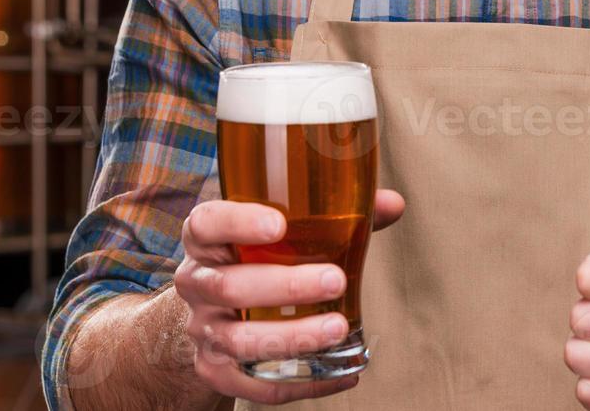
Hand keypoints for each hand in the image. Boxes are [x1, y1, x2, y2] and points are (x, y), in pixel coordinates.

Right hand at [175, 189, 405, 403]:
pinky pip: (251, 385)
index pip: (206, 223)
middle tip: (335, 279)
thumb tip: (392, 204)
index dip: (238, 222)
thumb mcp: (281, 229)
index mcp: (207, 239)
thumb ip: (333, 213)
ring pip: (238, 340)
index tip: (279, 224)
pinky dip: (299, 383)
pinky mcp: (214, 369)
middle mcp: (197, 283)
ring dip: (292, 336)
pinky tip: (341, 374)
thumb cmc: (258, 257)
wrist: (215, 309)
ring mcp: (203, 330)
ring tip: (338, 327)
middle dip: (284, 286)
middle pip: (228, 286)